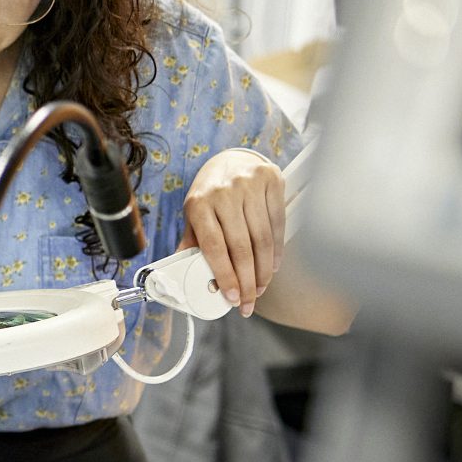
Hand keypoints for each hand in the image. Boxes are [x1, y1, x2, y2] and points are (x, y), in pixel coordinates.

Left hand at [180, 149, 286, 316]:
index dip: (225, 276)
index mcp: (199, 203)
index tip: (232, 298)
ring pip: (262, 239)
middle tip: (249, 302)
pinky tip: (272, 266)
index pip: (213, 247)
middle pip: (241, 247)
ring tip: (260, 288)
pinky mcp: (271, 182)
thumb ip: (192, 242)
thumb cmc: (210, 193)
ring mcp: (249, 185)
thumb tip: (184, 275)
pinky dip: (276, 250)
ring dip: (263, 270)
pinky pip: (278, 224)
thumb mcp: (193, 214)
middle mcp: (224, 193)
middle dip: (247, 281)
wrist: (231, 159)